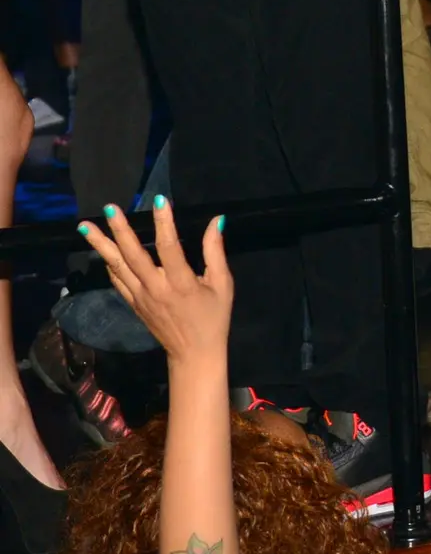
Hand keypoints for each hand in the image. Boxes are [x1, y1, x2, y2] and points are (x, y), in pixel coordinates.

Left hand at [79, 200, 232, 368]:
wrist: (193, 354)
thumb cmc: (213, 317)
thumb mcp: (223, 284)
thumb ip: (215, 251)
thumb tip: (216, 220)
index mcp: (181, 283)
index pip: (168, 246)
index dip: (164, 222)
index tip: (159, 199)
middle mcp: (155, 288)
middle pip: (133, 255)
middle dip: (120, 230)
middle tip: (109, 208)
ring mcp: (140, 298)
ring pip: (117, 267)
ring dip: (101, 245)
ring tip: (85, 227)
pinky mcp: (134, 305)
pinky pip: (117, 281)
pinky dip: (108, 265)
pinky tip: (101, 251)